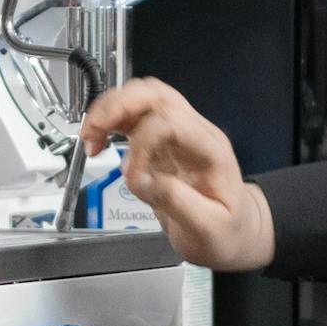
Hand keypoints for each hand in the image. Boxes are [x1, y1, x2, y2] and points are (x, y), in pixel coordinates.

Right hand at [79, 78, 274, 271]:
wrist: (236, 230)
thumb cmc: (226, 230)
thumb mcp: (207, 228)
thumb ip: (175, 201)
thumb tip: (140, 179)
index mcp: (211, 152)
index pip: (173, 122)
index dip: (142, 143)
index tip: (130, 176)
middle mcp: (196, 133)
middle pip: (155, 95)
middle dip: (117, 107)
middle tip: (93, 133)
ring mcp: (179, 133)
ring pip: (142, 97)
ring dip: (109, 109)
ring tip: (90, 137)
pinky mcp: (162, 140)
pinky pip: (134, 114)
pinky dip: (110, 120)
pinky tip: (98, 140)